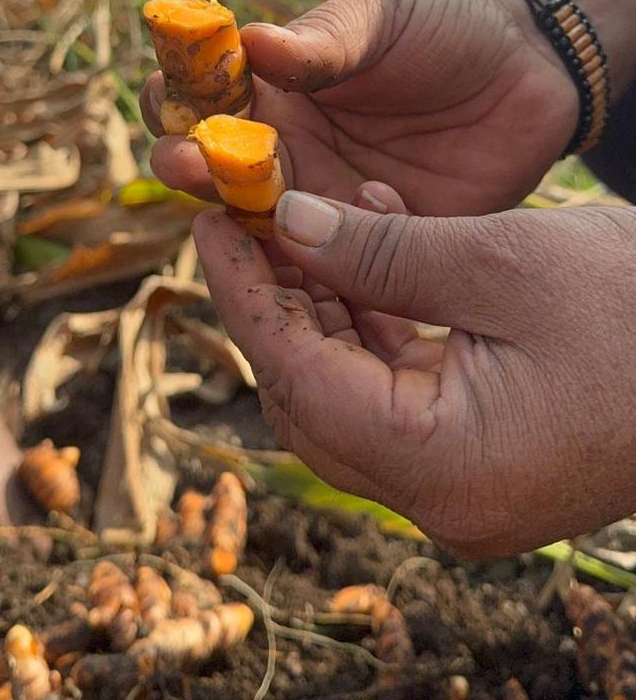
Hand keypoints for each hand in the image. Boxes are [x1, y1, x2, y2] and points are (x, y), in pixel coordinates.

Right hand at [142, 0, 577, 216]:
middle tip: (190, 162)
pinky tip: (343, 227)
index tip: (169, 98)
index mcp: (272, 91)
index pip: (197, 99)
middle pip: (214, 173)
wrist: (533, 70)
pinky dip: (327, 256)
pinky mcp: (380, 246)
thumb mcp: (382, 16)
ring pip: (267, 229)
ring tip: (250, 208)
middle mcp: (287, 153)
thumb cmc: (445, 25)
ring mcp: (329, 204)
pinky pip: (338, 265)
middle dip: (191, 167)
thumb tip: (250, 43)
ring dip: (248, 223)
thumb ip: (323, 38)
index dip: (172, 99)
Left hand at [193, 193, 635, 556]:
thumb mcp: (501, 262)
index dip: (244, 295)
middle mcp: (444, 497)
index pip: (298, 380)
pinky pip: (403, 385)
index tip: (210, 221)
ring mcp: (467, 480)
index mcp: (443, 469)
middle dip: (275, 301)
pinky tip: (374, 237)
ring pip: (352, 389)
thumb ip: (382, 253)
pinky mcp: (487, 450)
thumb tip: (289, 227)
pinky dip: (379, 317)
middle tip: (246, 215)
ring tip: (307, 213)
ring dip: (325, 303)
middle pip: (313, 396)